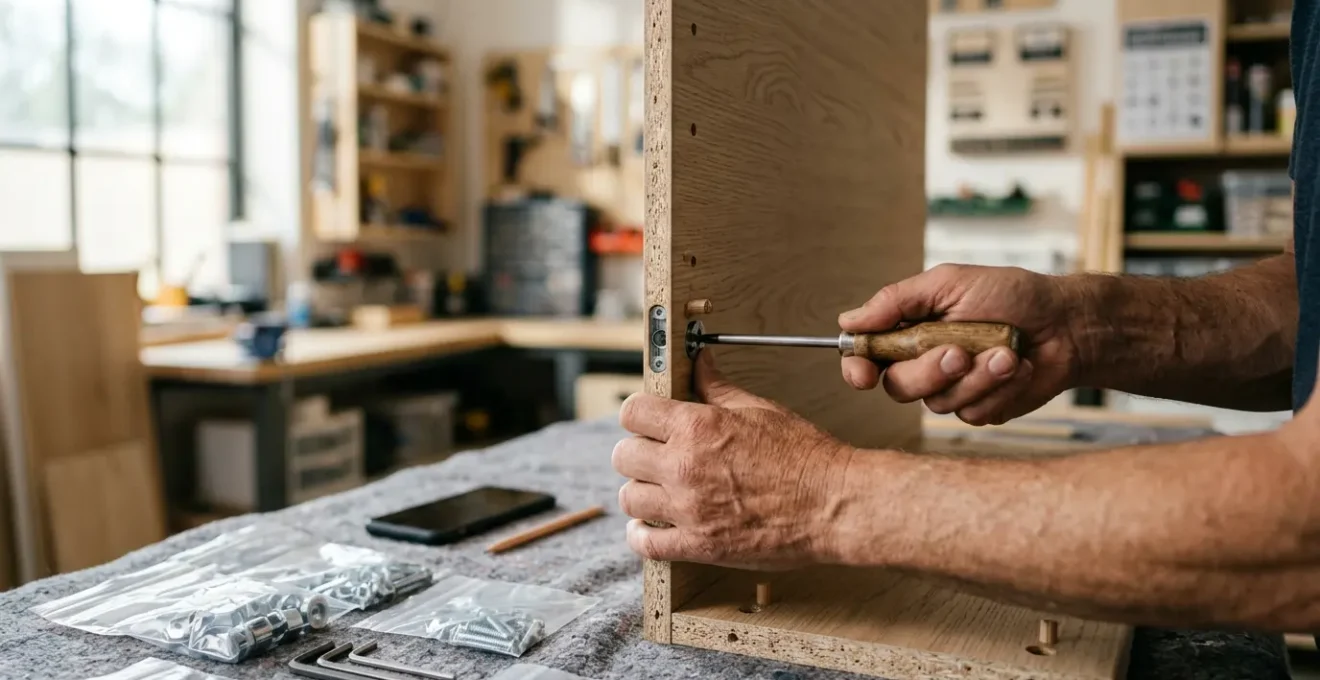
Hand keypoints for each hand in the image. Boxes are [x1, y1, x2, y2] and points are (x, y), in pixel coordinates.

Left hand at [612, 352, 856, 569]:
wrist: (833, 504)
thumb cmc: (804, 455)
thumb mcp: (759, 409)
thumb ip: (718, 387)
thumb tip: (699, 362)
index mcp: (697, 426)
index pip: (633, 412)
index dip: (639, 415)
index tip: (648, 422)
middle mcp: (684, 466)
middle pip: (624, 455)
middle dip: (638, 452)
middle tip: (656, 457)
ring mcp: (688, 509)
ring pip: (629, 498)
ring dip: (641, 493)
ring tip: (659, 491)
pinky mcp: (698, 545)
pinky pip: (645, 543)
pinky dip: (642, 535)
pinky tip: (652, 526)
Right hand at [839, 264, 1080, 425]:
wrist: (1066, 323)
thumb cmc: (1012, 295)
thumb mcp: (949, 284)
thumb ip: (897, 301)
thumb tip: (848, 320)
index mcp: (910, 331)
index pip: (868, 358)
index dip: (858, 370)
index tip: (865, 374)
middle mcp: (925, 363)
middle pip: (898, 387)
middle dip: (930, 371)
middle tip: (960, 352)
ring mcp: (953, 389)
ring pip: (938, 403)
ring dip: (977, 376)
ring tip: (1006, 352)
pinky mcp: (982, 408)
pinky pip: (973, 413)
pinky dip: (999, 388)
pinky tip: (1019, 367)